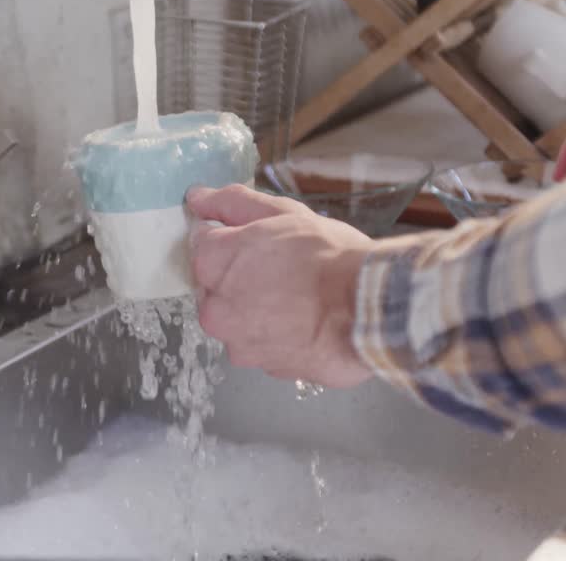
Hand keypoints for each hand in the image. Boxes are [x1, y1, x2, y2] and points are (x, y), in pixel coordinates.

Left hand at [186, 185, 374, 387]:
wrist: (368, 310)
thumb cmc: (326, 256)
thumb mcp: (282, 213)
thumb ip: (232, 203)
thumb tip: (198, 198)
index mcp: (212, 264)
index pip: (204, 244)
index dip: (234, 239)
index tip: (260, 241)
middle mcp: (215, 310)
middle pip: (219, 287)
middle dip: (243, 277)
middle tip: (285, 269)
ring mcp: (239, 344)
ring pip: (242, 320)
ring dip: (261, 310)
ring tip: (300, 298)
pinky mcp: (266, 368)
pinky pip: (267, 345)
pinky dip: (280, 335)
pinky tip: (307, 322)